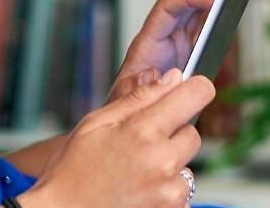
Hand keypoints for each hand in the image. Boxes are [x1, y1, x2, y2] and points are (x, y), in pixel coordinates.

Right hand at [18, 69, 214, 207]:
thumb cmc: (73, 170)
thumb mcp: (97, 122)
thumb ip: (139, 97)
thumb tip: (173, 78)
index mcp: (143, 131)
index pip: (196, 94)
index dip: (193, 89)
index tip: (187, 91)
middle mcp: (163, 161)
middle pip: (193, 133)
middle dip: (172, 134)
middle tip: (139, 143)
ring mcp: (170, 191)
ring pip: (186, 164)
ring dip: (169, 164)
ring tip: (135, 171)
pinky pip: (181, 191)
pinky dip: (166, 189)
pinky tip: (139, 189)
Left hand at [107, 0, 237, 103]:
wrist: (128, 116)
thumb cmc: (126, 104)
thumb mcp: (127, 98)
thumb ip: (139, 87)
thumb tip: (156, 75)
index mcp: (149, 39)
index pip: (170, 5)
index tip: (213, 0)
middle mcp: (164, 29)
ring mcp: (178, 34)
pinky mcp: (191, 44)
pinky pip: (208, 15)